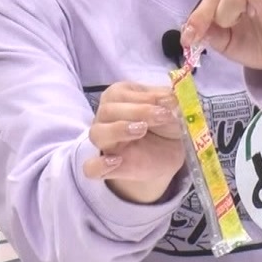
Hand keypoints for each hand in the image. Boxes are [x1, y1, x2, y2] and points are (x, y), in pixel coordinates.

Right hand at [82, 82, 184, 203]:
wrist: (169, 152)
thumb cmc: (164, 122)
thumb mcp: (169, 107)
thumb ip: (166, 100)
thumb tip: (169, 99)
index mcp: (118, 96)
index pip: (120, 93)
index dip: (145, 98)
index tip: (169, 104)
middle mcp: (106, 117)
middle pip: (108, 110)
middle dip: (137, 112)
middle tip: (163, 116)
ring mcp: (105, 142)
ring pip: (97, 133)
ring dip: (118, 130)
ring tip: (142, 130)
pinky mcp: (108, 167)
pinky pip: (91, 168)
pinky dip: (100, 165)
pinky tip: (117, 161)